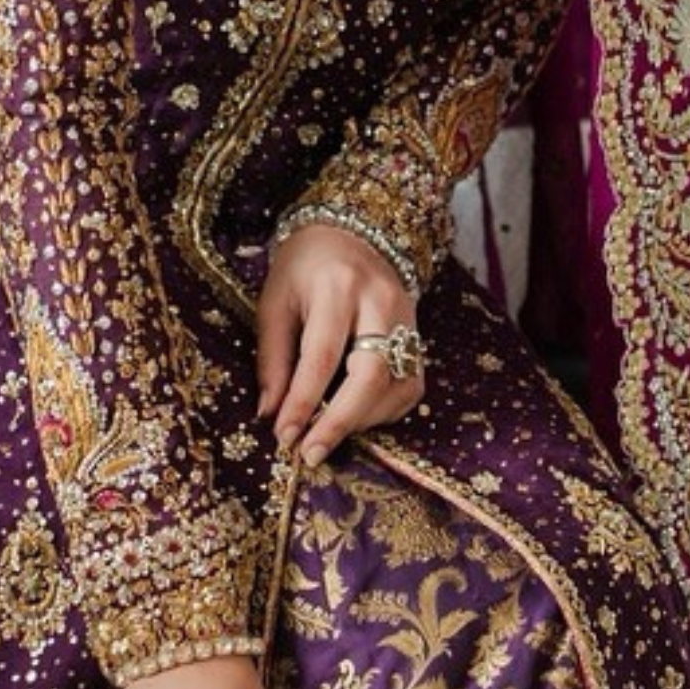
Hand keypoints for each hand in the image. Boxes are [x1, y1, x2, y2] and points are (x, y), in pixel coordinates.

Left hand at [255, 220, 423, 465]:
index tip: (284, 436)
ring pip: (396, 386)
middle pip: (371, 375)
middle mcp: (380, 303)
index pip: (322, 355)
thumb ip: (272, 359)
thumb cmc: (303, 269)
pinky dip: (382, 412)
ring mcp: (407, 320)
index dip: (303, 402)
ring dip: (361, 421)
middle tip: (311, 453)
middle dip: (340, 421)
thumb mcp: (274, 302)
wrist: (352, 235)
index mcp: (337, 287)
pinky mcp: (419, 337)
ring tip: (326, 435)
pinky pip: (410, 388)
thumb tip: (270, 414)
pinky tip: (355, 417)